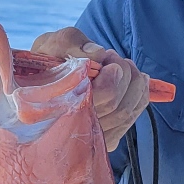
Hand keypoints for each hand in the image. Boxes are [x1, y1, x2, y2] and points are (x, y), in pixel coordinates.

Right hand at [31, 29, 150, 152]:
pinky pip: (131, 118)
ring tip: (120, 65)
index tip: (108, 58)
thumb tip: (98, 54)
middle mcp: (74, 131)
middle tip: (112, 57)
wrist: (44, 79)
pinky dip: (139, 95)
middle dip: (123, 74)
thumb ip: (69, 44)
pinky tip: (137, 79)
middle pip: (117, 108)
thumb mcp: (51, 45)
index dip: (110, 81)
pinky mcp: (105, 139)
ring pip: (126, 113)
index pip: (96, 104)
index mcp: (57, 109)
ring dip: (132, 82)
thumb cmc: (48, 61)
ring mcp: (91, 138)